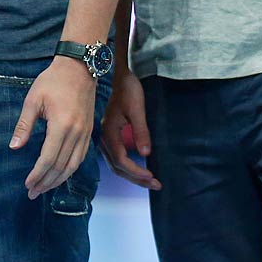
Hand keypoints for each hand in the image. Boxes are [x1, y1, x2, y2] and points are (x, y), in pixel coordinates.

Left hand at [11, 56, 96, 198]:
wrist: (79, 68)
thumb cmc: (53, 81)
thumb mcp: (33, 100)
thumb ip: (24, 125)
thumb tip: (14, 147)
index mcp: (62, 125)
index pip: (48, 159)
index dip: (37, 175)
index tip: (27, 184)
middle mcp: (76, 133)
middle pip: (61, 167)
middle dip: (46, 182)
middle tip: (33, 193)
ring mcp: (85, 133)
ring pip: (73, 165)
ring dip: (58, 180)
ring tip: (44, 188)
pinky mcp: (89, 131)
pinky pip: (81, 157)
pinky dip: (70, 170)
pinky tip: (60, 174)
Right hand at [99, 70, 159, 189]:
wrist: (119, 76)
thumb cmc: (128, 90)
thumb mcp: (137, 109)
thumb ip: (141, 131)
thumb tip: (146, 154)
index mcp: (109, 133)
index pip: (121, 161)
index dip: (136, 171)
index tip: (151, 176)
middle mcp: (105, 139)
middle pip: (118, 167)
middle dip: (136, 179)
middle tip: (156, 185)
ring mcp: (106, 138)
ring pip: (116, 164)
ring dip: (132, 175)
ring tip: (150, 181)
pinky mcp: (110, 136)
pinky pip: (117, 158)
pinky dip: (128, 167)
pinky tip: (139, 169)